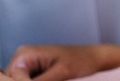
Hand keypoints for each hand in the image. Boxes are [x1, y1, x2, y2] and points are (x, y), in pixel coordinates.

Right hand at [4, 44, 119, 80]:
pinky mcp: (33, 72)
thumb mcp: (60, 73)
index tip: (49, 80)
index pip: (13, 80)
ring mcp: (26, 65)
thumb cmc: (82, 60)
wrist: (94, 57)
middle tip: (53, 79)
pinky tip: (53, 80)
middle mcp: (22, 58)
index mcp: (25, 53)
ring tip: (56, 78)